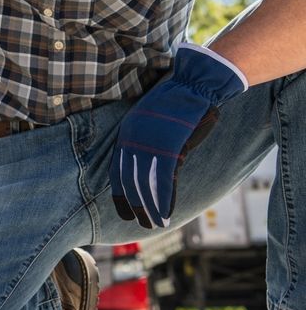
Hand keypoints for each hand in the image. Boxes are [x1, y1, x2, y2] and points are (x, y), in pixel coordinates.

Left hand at [110, 44, 246, 228]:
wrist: (192, 84)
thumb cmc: (176, 103)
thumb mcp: (152, 123)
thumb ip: (146, 143)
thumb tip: (150, 166)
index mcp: (126, 135)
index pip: (117, 171)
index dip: (120, 194)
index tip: (125, 212)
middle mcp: (133, 140)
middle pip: (129, 181)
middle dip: (135, 206)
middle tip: (142, 225)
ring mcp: (150, 144)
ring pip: (145, 184)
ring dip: (150, 208)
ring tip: (155, 225)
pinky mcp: (169, 147)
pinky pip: (163, 180)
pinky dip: (164, 199)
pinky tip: (166, 214)